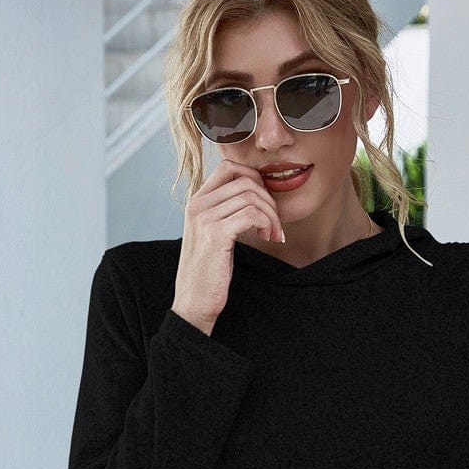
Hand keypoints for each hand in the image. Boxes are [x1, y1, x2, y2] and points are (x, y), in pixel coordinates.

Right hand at [173, 160, 285, 330]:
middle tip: (274, 223)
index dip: (254, 177)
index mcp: (196, 201)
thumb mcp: (213, 234)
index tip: (264, 202)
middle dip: (269, 200)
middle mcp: (198, 205)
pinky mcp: (216, 234)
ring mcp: (205, 218)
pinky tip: (269, 238)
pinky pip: (252, 214)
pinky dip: (268, 223)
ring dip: (271, 215)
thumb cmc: (208, 271)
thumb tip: (256, 194)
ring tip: (273, 233)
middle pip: (245, 180)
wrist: (194, 301)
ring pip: (252, 196)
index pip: (228, 167)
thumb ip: (226, 211)